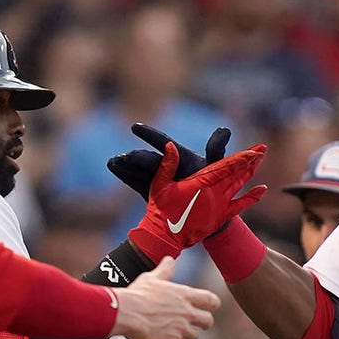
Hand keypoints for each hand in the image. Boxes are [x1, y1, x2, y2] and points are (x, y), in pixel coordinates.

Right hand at [107, 123, 231, 201]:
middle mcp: (168, 165)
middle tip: (127, 156)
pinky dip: (124, 175)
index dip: (151, 135)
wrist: (209, 212)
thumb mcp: (217, 167)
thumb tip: (225, 129)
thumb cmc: (215, 184)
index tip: (135, 127)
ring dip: (126, 165)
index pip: (164, 143)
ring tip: (114, 161)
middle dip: (138, 157)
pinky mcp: (151, 190)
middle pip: (151, 160)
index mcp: (181, 157)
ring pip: (140, 169)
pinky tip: (113, 167)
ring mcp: (158, 177)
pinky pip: (136, 181)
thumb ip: (216, 149)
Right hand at [111, 256, 218, 338]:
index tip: (207, 306)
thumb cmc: (138, 293)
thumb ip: (164, 271)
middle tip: (192, 323)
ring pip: (194, 336)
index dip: (212, 304)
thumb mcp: (152, 278)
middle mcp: (187, 312)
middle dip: (202, 323)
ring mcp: (181, 328)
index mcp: (185, 295)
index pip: (211, 300)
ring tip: (174, 333)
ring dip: (185, 335)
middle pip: (208, 321)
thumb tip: (169, 260)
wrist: (126, 312)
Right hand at [127, 142, 266, 262]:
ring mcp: (219, 205)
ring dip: (250, 172)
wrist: (165, 236)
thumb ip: (167, 165)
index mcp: (200, 183)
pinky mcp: (220, 216)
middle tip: (262, 149)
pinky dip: (252, 197)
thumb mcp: (160, 185)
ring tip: (260, 160)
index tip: (253, 151)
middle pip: (236, 173)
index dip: (240, 159)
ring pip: (239, 185)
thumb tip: (170, 146)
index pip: (225, 167)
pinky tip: (263, 189)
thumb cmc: (161, 210)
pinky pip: (241, 205)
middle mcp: (214, 193)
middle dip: (250, 160)